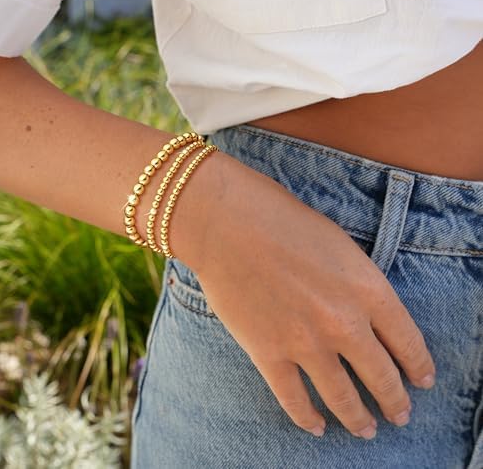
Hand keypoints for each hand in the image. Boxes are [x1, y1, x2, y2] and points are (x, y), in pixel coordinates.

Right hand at [175, 151, 435, 439]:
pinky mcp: (268, 353)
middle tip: (400, 414)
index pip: (408, 341)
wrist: (229, 222)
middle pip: (381, 377)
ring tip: (366, 430)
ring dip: (358, 420)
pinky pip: (294, 400)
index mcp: (368, 289)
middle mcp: (344, 323)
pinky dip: (308, 419)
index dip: (418, 366)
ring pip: (342, 398)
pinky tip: (317, 427)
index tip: (422, 380)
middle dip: (395, 402)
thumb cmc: (283, 221)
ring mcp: (305, 342)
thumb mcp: (340, 246)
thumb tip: (366, 318)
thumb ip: (359, 285)